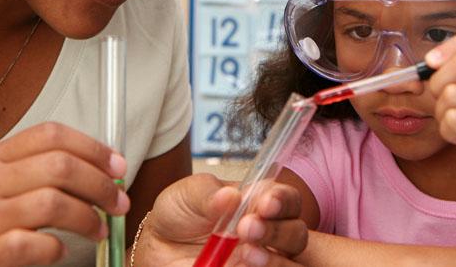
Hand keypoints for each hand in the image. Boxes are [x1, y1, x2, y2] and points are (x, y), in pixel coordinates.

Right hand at [0, 122, 129, 265]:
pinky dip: (56, 247)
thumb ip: (33, 167)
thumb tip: (97, 167)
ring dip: (87, 217)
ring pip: (52, 202)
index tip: (117, 165)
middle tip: (118, 201)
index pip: (50, 135)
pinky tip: (61, 249)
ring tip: (99, 228)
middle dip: (100, 183)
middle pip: (59, 166)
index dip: (92, 147)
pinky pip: (34, 244)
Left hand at [132, 173, 306, 266]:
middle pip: (295, 233)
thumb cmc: (180, 213)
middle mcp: (267, 231)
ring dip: (272, 258)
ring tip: (245, 252)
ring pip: (288, 261)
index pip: (286, 199)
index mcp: (258, 202)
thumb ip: (209, 194)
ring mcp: (260, 258)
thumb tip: (231, 196)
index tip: (265, 203)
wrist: (160, 245)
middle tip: (247, 227)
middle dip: (276, 230)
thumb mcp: (188, 194)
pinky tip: (239, 264)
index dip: (282, 200)